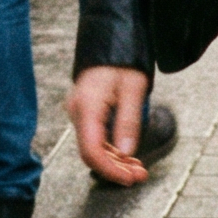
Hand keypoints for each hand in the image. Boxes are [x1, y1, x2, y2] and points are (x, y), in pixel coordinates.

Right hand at [68, 65, 149, 185]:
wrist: (112, 39)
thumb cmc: (124, 60)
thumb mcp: (133, 88)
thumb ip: (128, 121)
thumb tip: (126, 152)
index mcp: (87, 107)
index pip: (92, 150)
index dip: (110, 170)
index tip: (129, 179)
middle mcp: (78, 112)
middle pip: (92, 152)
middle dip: (115, 168)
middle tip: (140, 176)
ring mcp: (80, 112)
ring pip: (94, 147)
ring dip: (115, 161)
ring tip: (138, 169)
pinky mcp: (86, 112)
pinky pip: (96, 137)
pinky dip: (111, 149)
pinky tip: (127, 156)